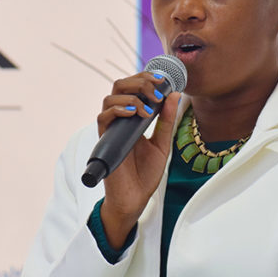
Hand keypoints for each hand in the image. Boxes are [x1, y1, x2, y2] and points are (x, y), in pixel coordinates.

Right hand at [96, 72, 180, 248]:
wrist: (134, 198)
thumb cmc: (145, 174)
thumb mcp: (162, 143)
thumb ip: (167, 120)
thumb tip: (174, 94)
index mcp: (133, 117)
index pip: (133, 87)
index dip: (145, 77)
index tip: (163, 79)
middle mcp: (120, 119)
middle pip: (120, 86)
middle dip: (139, 81)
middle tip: (157, 89)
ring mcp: (111, 129)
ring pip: (110, 97)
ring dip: (131, 95)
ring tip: (149, 107)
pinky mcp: (105, 140)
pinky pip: (103, 117)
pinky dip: (119, 110)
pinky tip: (135, 113)